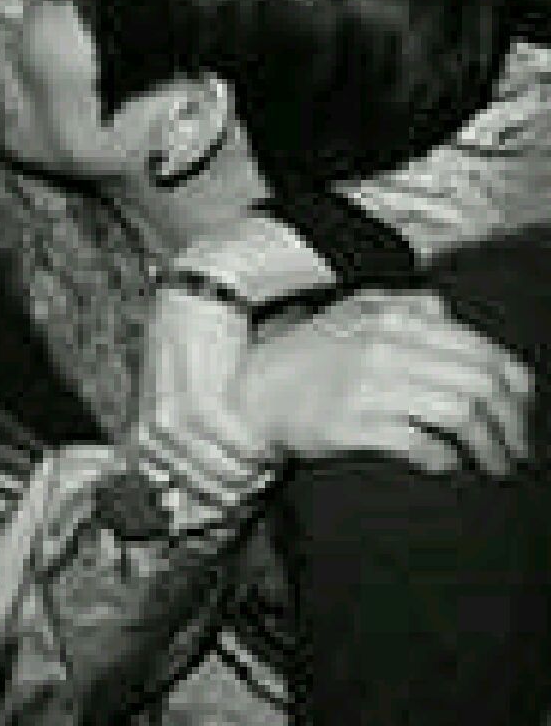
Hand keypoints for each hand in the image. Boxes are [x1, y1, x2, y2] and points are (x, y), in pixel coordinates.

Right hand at [240, 289, 533, 474]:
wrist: (248, 392)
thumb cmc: (303, 358)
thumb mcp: (349, 315)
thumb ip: (400, 305)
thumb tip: (446, 312)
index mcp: (389, 317)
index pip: (478, 348)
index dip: (515, 384)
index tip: (523, 409)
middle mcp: (382, 346)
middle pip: (477, 382)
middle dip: (511, 421)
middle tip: (517, 446)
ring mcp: (365, 385)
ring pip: (457, 412)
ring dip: (488, 445)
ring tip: (495, 464)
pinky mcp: (349, 424)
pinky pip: (418, 442)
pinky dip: (443, 458)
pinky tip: (445, 464)